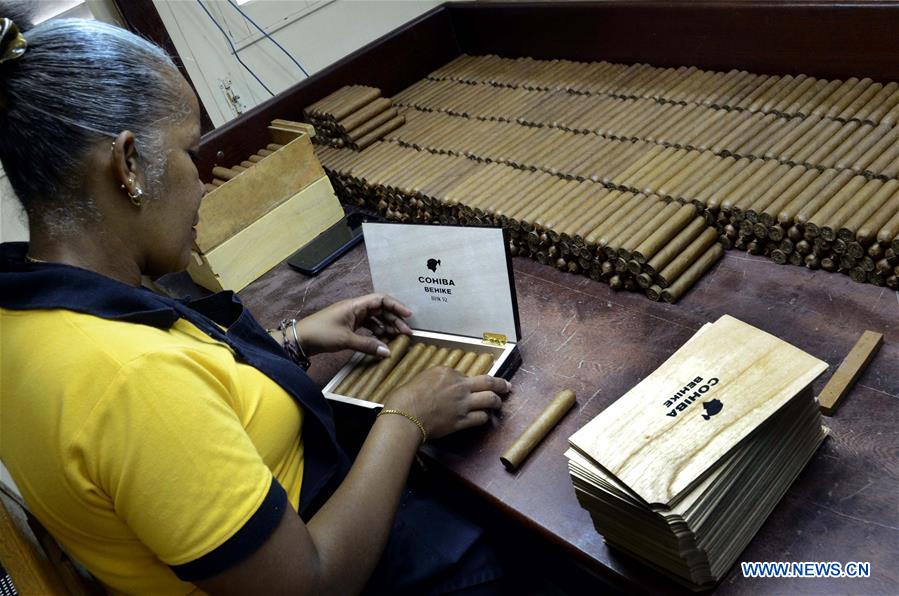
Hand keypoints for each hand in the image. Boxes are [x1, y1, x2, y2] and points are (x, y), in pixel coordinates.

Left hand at [293, 293, 411, 356]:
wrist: (300, 339)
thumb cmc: (321, 334)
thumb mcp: (346, 340)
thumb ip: (368, 345)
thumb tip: (388, 352)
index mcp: (355, 305)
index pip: (381, 299)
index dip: (396, 306)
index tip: (408, 315)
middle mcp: (355, 308)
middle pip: (381, 309)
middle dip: (394, 319)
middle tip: (406, 332)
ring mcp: (352, 316)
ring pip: (375, 318)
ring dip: (387, 326)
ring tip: (397, 337)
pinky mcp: (348, 325)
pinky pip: (368, 325)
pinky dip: (376, 331)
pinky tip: (382, 340)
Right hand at [385, 367, 510, 439]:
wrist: (405, 416)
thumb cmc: (405, 398)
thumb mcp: (420, 378)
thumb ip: (436, 380)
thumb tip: (440, 386)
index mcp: (447, 372)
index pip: (466, 375)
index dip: (469, 381)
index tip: (472, 384)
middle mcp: (459, 386)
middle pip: (488, 382)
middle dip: (500, 384)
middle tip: (506, 386)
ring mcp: (463, 404)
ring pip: (490, 400)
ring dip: (497, 402)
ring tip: (499, 403)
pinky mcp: (462, 421)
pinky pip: (481, 418)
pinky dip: (485, 417)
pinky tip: (485, 417)